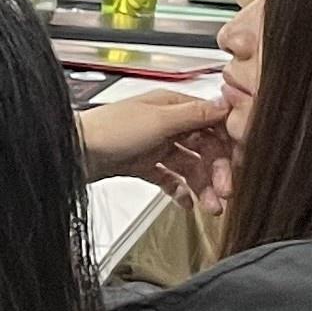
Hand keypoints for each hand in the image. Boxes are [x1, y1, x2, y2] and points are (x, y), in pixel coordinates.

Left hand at [79, 90, 234, 213]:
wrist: (72, 152)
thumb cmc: (108, 131)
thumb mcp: (159, 119)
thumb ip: (195, 114)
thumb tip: (227, 103)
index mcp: (171, 106)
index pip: (212, 124)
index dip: (228, 146)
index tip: (239, 166)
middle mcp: (165, 123)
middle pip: (203, 148)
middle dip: (217, 172)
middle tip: (224, 193)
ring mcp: (153, 145)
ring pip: (188, 166)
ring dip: (202, 186)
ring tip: (210, 207)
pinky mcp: (140, 164)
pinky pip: (168, 179)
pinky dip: (179, 191)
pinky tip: (187, 203)